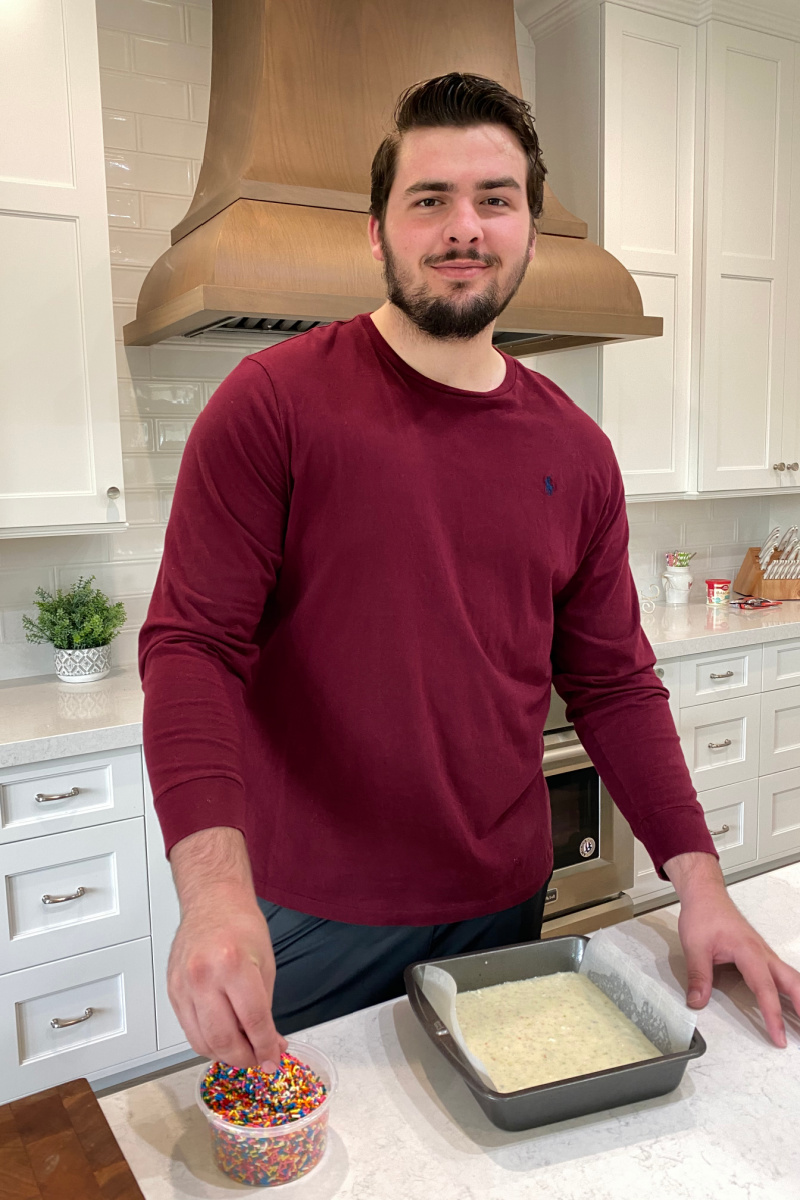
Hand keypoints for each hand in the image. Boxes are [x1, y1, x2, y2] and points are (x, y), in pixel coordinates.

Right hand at [168, 890, 287, 1068]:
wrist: (212, 902)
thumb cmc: (241, 926)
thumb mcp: (265, 965)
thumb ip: (266, 1009)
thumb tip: (270, 1046)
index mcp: (233, 965)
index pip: (253, 1021)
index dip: (265, 1047)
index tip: (273, 1059)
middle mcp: (204, 977)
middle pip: (223, 1039)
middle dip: (244, 1059)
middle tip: (258, 1060)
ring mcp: (183, 986)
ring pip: (202, 1042)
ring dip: (224, 1055)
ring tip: (242, 1051)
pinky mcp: (172, 992)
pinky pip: (189, 1030)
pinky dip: (207, 1042)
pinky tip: (223, 1038)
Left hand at [666, 852, 799, 1046]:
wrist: (705, 894)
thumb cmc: (703, 914)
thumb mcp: (695, 947)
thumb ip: (698, 976)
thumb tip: (697, 1001)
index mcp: (749, 952)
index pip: (766, 989)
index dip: (773, 1015)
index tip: (779, 1036)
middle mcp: (762, 953)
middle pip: (792, 982)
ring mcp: (763, 953)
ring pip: (791, 977)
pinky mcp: (760, 954)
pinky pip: (782, 973)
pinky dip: (791, 989)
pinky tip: (791, 1000)